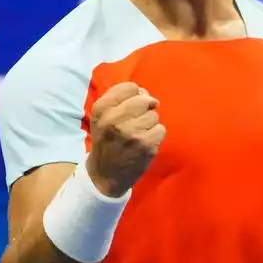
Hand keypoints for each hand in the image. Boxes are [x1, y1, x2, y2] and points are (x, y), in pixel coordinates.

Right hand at [85, 82, 164, 196]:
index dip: (136, 94)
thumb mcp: (102, 117)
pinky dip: (156, 135)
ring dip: (150, 124)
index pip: (129, 87)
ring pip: (154, 115)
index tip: (133, 105)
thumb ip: (120, 99)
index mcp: (101, 109)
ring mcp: (130, 133)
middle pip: (144, 100)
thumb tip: (145, 92)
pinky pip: (161, 129)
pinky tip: (145, 142)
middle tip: (138, 121)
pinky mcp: (145, 145)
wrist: (105, 174)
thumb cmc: (107, 141)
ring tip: (138, 134)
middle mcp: (114, 119)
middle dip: (145, 109)